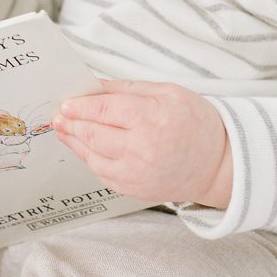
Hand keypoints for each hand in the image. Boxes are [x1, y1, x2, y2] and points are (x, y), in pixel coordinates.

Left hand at [51, 79, 232, 208]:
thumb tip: (93, 86)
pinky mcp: (134, 190)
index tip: (66, 102)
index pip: (103, 111)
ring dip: (74, 142)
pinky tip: (83, 148)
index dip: (80, 106)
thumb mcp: (168, 92)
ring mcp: (136, 174)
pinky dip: (89, 159)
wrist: (218, 164)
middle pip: (93, 134)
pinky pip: (102, 173)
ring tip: (63, 130)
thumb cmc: (196, 123)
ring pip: (92, 156)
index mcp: (152, 119)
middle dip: (71, 124)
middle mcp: (142, 149)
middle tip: (58, 116)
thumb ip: (127, 88)